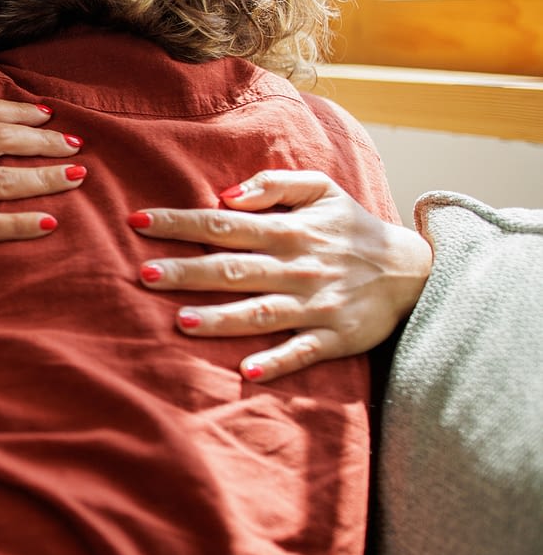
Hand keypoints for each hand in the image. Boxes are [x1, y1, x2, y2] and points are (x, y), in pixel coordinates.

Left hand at [129, 170, 431, 382]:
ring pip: (261, 312)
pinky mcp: (335, 337)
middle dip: (188, 271)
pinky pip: (303, 352)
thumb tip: (227, 194)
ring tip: (181, 322)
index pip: (223, 223)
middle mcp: (297, 267)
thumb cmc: (353, 227)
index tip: (138, 222)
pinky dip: (277, 361)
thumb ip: (274, 183)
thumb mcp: (322, 190)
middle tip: (145, 274)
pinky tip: (247, 370)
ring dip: (222, 319)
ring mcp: (315, 304)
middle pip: (233, 268)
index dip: (180, 222)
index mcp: (288, 230)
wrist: (415, 270)